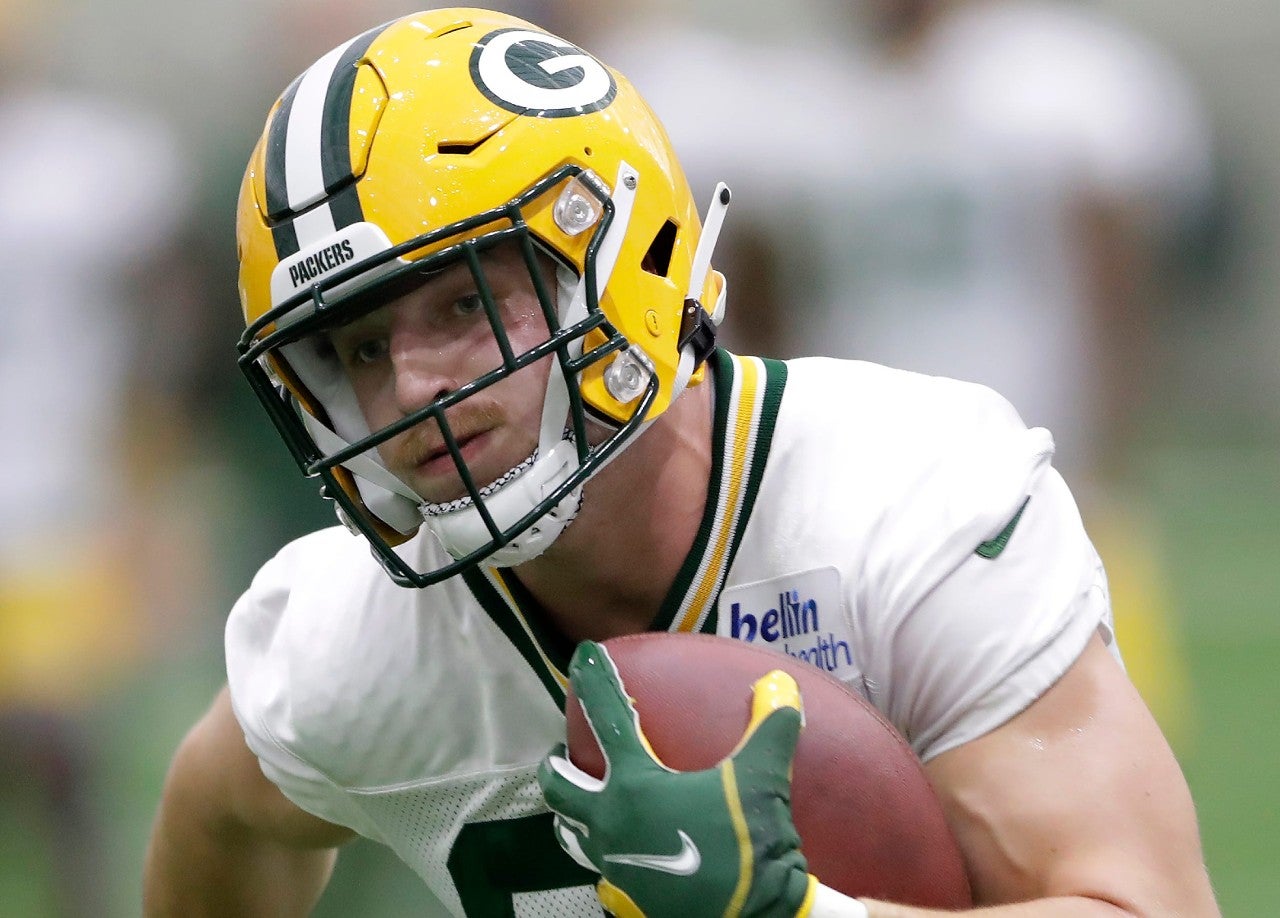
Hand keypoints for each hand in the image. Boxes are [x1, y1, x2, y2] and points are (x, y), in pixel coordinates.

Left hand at [538, 641, 817, 917]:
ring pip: (571, 835)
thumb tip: (781, 683)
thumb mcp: (761, 781)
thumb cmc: (747, 848)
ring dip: (570, 815)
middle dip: (553, 766)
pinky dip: (603, 856)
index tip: (581, 655)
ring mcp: (613, 865)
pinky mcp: (625, 898)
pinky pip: (601, 873)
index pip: (608, 718)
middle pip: (560, 788)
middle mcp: (610, 823)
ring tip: (579, 804)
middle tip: (557, 754)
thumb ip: (770, 727)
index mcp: (635, 787)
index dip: (595, 682)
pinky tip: (620, 855)